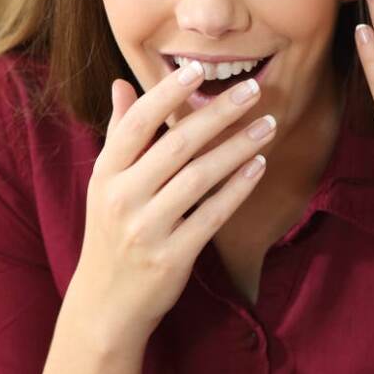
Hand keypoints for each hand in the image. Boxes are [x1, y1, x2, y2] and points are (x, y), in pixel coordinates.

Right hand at [71, 63, 274, 351]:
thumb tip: (122, 84)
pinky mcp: (171, 257)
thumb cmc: (112, 233)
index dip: (166, 94)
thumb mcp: (105, 184)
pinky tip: (259, 166)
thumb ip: (118, 133)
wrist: (106, 304)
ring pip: (199, 178)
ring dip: (238, 148)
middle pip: (176, 145)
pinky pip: (211, 215)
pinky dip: (237, 189)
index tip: (198, 68)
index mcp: (105, 174)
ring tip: (269, 125)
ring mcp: (145, 229)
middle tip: (253, 90)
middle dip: (218, 114)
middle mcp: (121, 198)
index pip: (135, 124)